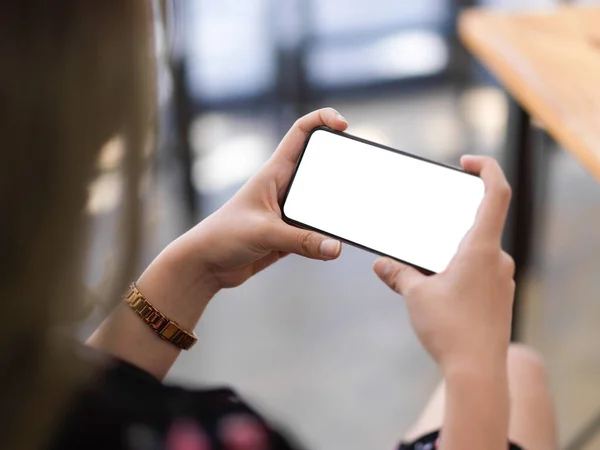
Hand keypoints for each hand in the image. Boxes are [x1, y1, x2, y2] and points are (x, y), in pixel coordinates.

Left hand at [162, 108, 347, 291]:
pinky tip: (337, 245)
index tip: (344, 126)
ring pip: (321, 202)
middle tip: (360, 172)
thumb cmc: (223, 237)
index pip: (300, 133)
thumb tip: (336, 247)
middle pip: (319, 166)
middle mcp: (283, 187)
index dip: (322, 120)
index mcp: (274, 173)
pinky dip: (327, 236)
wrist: (205, 265)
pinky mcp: (289, 234)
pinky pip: (316, 230)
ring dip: (336, 206)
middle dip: (341, 165)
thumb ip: (302, 241)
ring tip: (355, 212)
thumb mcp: (264, 233)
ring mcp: (287, 211)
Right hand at [373, 156, 514, 373]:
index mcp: (481, 248)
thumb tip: (381, 265)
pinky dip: (459, 271)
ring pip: (477, 252)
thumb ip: (398, 274)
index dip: (486, 168)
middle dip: (450, 224)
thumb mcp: (416, 296)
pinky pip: (480, 272)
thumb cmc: (450, 329)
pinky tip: (438, 290)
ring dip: (451, 252)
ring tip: (425, 270)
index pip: (496, 193)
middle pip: (479, 224)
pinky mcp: (499, 297)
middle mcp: (498, 259)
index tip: (467, 162)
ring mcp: (502, 279)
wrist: (478, 372)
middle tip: (425, 230)